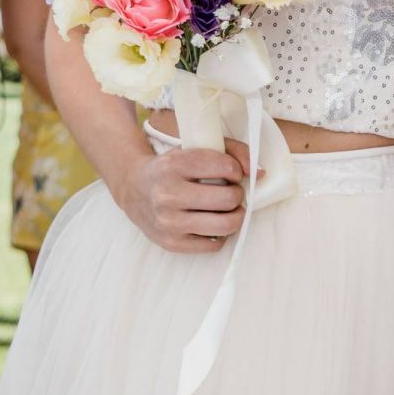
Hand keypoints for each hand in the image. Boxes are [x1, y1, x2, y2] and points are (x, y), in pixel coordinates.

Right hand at [115, 141, 254, 253]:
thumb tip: (260, 173)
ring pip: (225, 225)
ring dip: (235, 216)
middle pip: (228, 198)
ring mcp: (168, 221)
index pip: (225, 167)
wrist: (133, 189)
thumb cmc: (172, 168)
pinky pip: (214, 245)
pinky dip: (220, 235)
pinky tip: (212, 223)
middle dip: (237, 195)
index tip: (231, 173)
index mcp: (174, 165)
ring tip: (229, 210)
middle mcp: (168, 194)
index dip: (236, 170)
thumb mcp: (193, 149)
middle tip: (230, 193)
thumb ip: (230, 152)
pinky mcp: (172, 243)